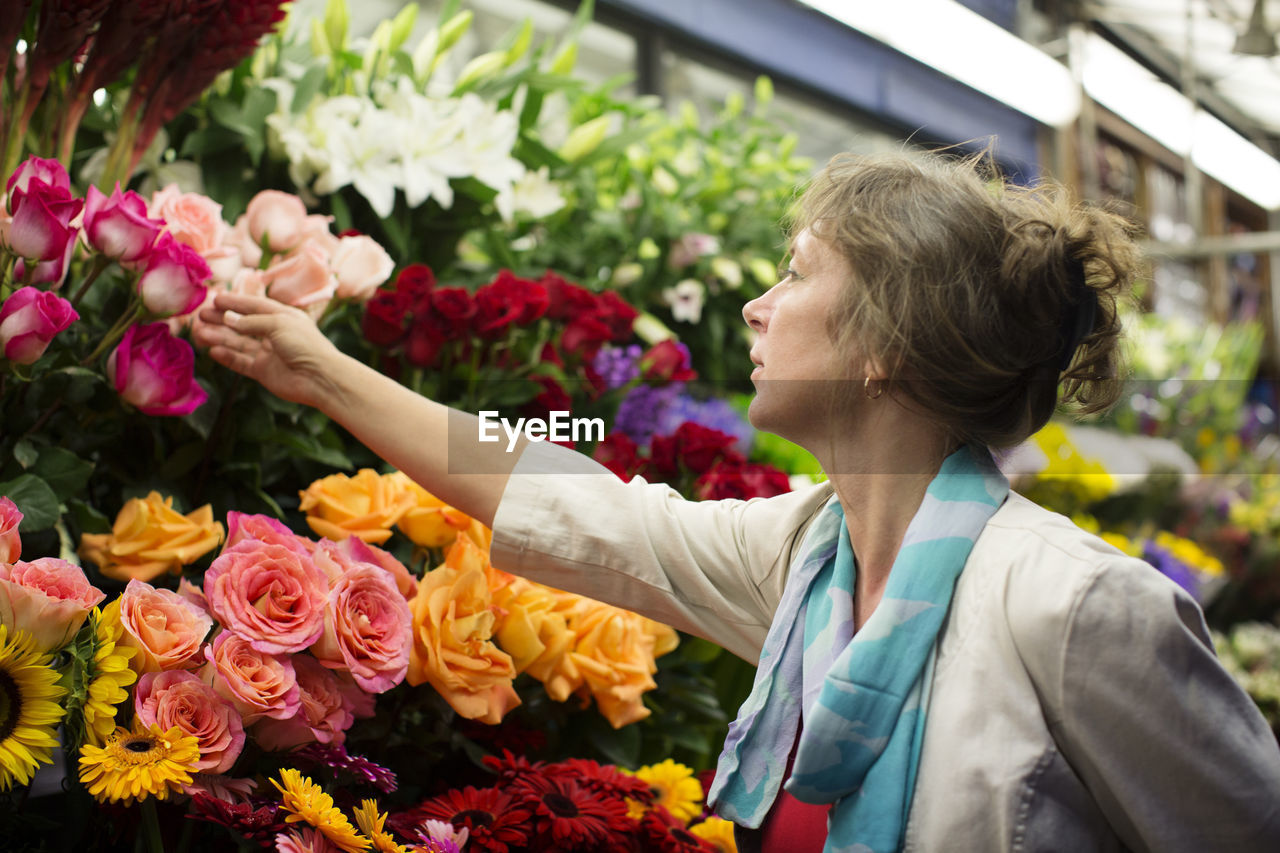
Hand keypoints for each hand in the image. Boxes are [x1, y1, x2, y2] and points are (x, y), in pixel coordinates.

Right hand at [193, 292, 341, 408]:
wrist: (320, 378)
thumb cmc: (305, 345)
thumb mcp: (278, 324)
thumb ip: (251, 322)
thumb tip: (228, 319)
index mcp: (283, 317)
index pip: (255, 306)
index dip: (235, 302)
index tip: (216, 299)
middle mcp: (275, 334)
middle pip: (243, 324)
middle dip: (222, 319)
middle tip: (201, 315)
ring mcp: (269, 353)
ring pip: (239, 343)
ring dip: (220, 337)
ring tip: (200, 333)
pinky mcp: (264, 371)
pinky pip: (241, 363)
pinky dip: (228, 357)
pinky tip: (213, 351)